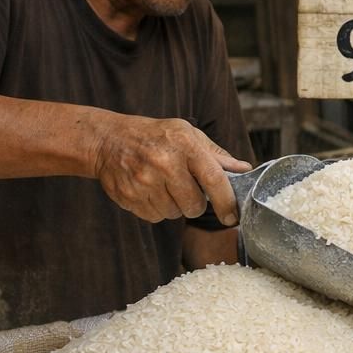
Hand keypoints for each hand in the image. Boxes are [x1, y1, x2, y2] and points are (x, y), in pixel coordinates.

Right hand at [90, 114, 250, 224]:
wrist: (108, 140)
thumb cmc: (155, 136)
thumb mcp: (187, 134)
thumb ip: (216, 154)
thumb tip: (245, 169)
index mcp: (185, 145)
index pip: (214, 179)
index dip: (227, 202)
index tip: (232, 217)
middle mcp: (165, 163)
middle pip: (195, 205)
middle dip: (195, 203)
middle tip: (184, 187)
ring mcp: (144, 181)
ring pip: (174, 214)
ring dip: (174, 205)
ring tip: (163, 185)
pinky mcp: (129, 196)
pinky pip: (155, 217)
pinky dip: (156, 208)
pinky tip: (149, 190)